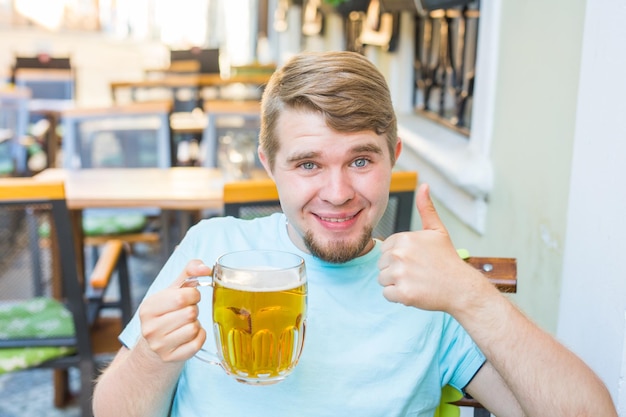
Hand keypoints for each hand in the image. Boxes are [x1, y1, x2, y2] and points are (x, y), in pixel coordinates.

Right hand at [138, 260, 211, 361]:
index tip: (191, 297)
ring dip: (196, 323)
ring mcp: (159, 346)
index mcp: (148, 307)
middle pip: (190, 313)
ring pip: (194, 328)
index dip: (194, 295)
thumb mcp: (173, 289)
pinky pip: (197, 343)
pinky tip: (190, 334)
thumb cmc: (168, 311)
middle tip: (187, 311)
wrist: (155, 344)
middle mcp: (150, 328)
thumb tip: (205, 268)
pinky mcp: (170, 358)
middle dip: (194, 309)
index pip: (181, 297)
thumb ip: (189, 272)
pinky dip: (200, 336)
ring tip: (186, 323)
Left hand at [378, 183, 479, 312]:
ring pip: (382, 280)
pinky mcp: (403, 293)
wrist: (462, 288)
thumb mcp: (437, 231)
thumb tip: (423, 185)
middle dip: (395, 270)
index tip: (416, 260)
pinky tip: (415, 292)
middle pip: (381, 264)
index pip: (384, 249)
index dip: (398, 257)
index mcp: (404, 238)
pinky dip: (399, 297)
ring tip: (416, 281)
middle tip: (417, 272)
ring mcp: (401, 274)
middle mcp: (400, 254)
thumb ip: (426, 208)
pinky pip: (387, 295)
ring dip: (396, 284)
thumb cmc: (447, 260)